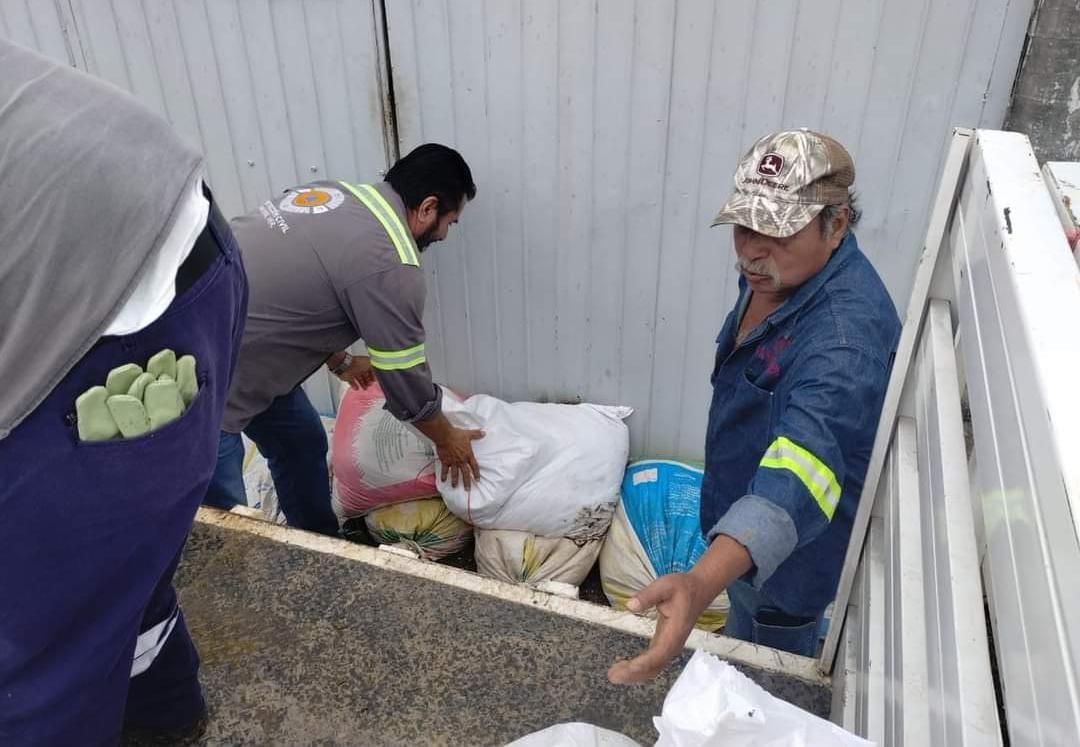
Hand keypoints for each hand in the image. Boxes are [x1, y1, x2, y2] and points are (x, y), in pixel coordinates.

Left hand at [335, 355, 374, 389]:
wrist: (346, 365)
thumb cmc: (358, 363)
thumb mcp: (370, 364)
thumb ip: (374, 368)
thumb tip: (379, 371)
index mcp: (365, 364)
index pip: (370, 370)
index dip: (372, 376)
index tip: (374, 380)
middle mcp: (359, 368)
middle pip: (364, 375)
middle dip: (367, 381)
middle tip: (370, 385)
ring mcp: (353, 372)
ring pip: (359, 379)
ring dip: (362, 384)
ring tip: (365, 388)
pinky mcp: (348, 377)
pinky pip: (352, 382)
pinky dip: (354, 385)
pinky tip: (357, 388)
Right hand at [436, 425, 483, 490]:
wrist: (445, 436)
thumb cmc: (457, 435)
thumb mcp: (468, 434)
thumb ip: (477, 434)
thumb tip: (484, 432)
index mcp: (468, 455)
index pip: (474, 467)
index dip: (476, 474)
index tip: (477, 480)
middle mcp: (461, 460)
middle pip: (465, 473)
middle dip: (467, 482)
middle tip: (468, 490)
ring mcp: (453, 462)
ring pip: (455, 474)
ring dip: (455, 481)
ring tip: (455, 487)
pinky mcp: (445, 461)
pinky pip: (445, 470)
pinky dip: (444, 475)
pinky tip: (443, 481)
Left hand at [607, 534, 751, 684]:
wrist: (699, 590)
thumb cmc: (682, 587)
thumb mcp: (664, 585)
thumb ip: (647, 596)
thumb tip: (630, 606)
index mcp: (675, 631)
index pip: (659, 653)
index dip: (644, 663)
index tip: (629, 667)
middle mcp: (673, 644)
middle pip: (655, 667)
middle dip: (634, 674)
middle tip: (612, 675)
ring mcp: (670, 646)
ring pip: (654, 668)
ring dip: (634, 674)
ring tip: (613, 673)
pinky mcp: (665, 644)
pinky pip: (653, 662)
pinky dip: (639, 668)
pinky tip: (624, 665)